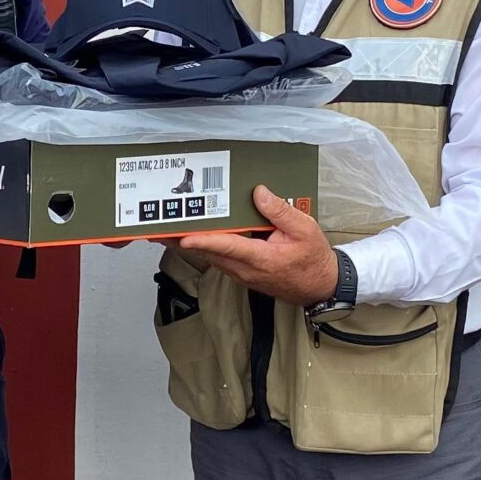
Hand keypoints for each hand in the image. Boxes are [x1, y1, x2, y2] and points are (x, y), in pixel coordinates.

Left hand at [173, 186, 336, 304]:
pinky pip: (219, 258)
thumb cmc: (313, 259)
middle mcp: (245, 270)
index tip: (183, 236)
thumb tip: (258, 193)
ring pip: (211, 256)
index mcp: (261, 259)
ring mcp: (241, 274)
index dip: (203, 241)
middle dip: (184, 239)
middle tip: (160, 226)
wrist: (320, 287)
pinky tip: (196, 233)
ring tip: (170, 226)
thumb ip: (279, 212)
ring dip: (191, 243)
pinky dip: (205, 246)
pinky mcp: (241, 273)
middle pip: (209, 252)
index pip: (226, 247)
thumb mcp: (304, 229)